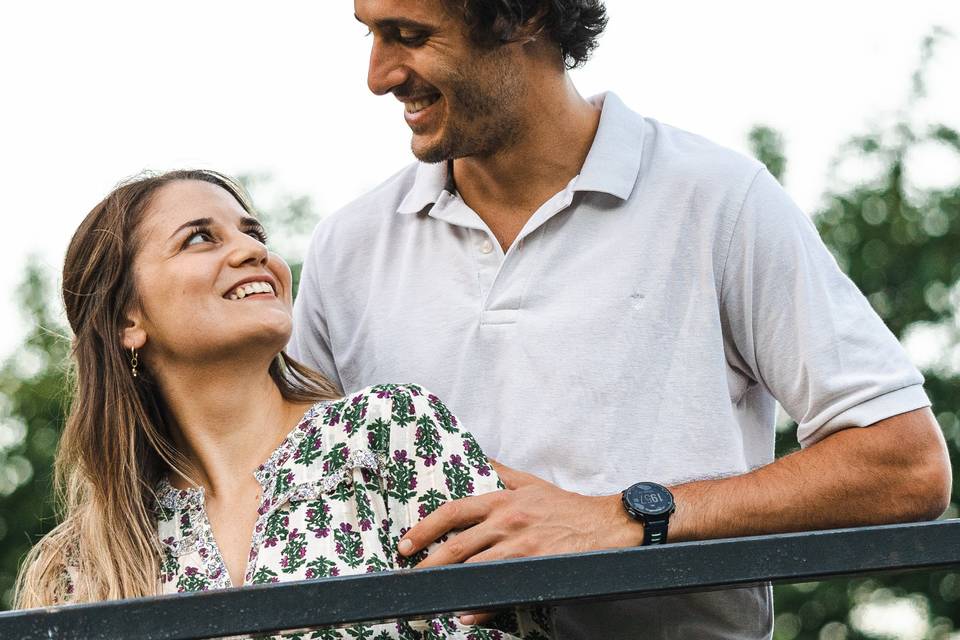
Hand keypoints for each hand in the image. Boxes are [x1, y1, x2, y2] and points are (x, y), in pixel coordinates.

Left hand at [397, 460, 643, 623]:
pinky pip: (502, 589)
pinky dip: (482, 603)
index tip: (407, 542)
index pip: (454, 511)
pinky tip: (467, 612)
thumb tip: (481, 460)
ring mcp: (522, 548)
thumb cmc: (566, 506)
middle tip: (409, 574)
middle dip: (428, 562)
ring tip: (431, 594)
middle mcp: (508, 523)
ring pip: (475, 568)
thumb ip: (502, 473)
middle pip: (458, 545)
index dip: (426, 528)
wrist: (605, 525)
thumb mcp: (531, 483)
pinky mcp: (536, 568)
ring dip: (450, 584)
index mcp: (503, 501)